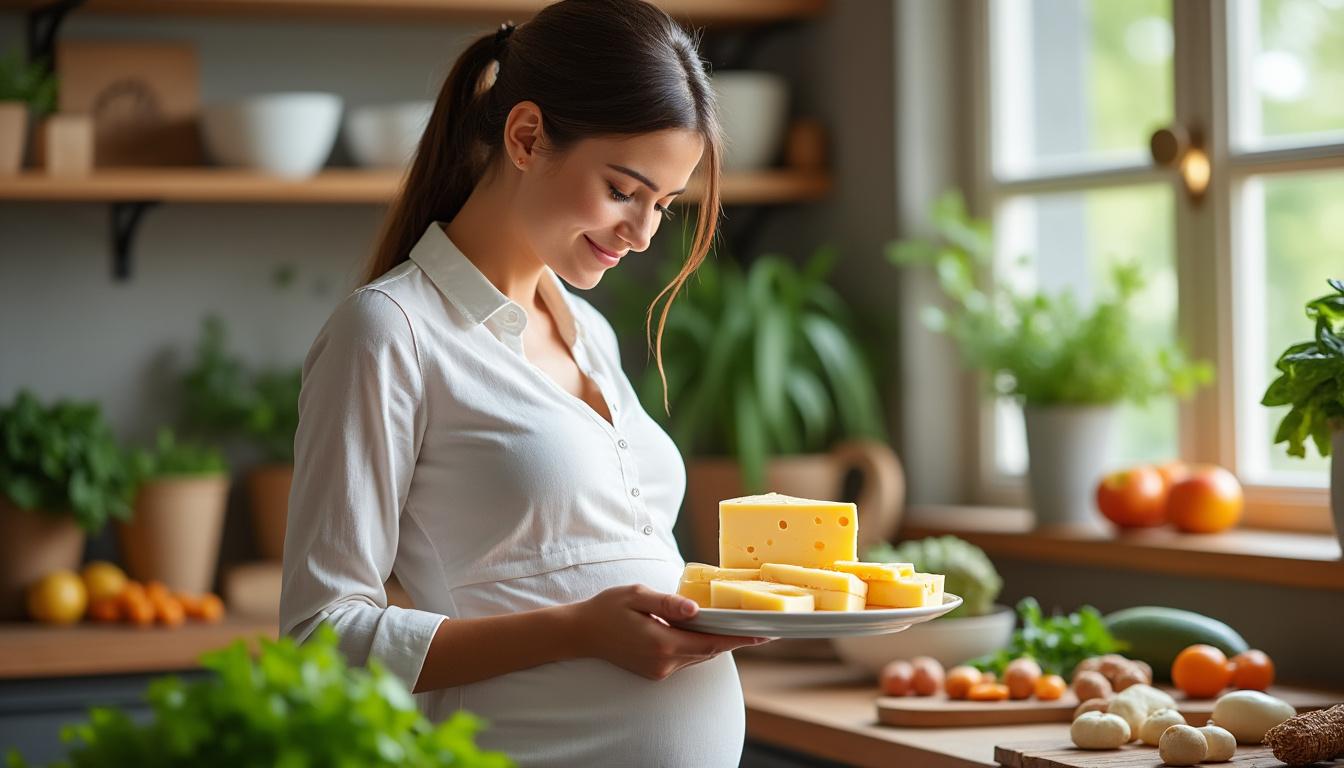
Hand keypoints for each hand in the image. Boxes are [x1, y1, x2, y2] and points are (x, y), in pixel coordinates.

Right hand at [568, 584, 767, 680]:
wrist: (581, 633)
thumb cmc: (608, 609)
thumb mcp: (637, 596)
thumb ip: (668, 603)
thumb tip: (695, 608)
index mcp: (662, 643)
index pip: (712, 643)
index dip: (740, 638)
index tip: (764, 633)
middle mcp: (664, 662)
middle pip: (710, 651)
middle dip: (734, 638)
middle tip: (760, 625)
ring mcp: (659, 670)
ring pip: (699, 656)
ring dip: (716, 642)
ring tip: (738, 625)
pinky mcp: (655, 671)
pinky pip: (686, 658)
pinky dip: (698, 645)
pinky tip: (704, 631)